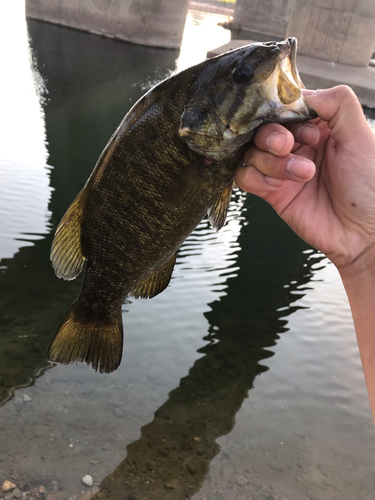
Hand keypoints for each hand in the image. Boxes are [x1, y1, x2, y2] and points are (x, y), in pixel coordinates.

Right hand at [235, 85, 374, 276]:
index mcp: (318, 128)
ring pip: (252, 152)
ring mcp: (281, 170)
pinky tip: (278, 188)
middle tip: (288, 146)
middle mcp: (296, 146)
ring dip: (272, 162)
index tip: (307, 130)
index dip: (286, 115)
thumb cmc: (369, 185)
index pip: (284, 109)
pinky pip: (246, 177)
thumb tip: (302, 93)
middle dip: (272, 136)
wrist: (363, 233)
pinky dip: (256, 178)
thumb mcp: (360, 136)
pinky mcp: (271, 193)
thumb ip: (337, 103)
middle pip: (262, 128)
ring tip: (304, 175)